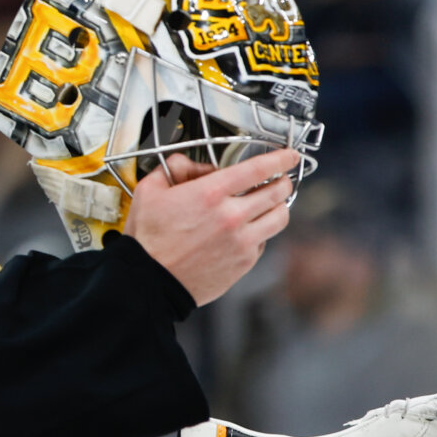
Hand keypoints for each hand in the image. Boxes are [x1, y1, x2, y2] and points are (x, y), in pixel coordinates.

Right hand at [123, 149, 298, 305]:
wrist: (149, 280)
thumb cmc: (148, 240)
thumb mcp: (149, 191)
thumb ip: (173, 168)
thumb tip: (192, 164)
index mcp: (210, 194)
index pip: (259, 168)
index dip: (280, 158)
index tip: (288, 156)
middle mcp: (231, 216)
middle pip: (277, 192)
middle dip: (283, 181)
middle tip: (280, 180)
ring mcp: (241, 241)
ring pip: (280, 217)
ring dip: (279, 206)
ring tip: (271, 204)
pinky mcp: (244, 262)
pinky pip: (265, 241)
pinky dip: (263, 232)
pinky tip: (249, 230)